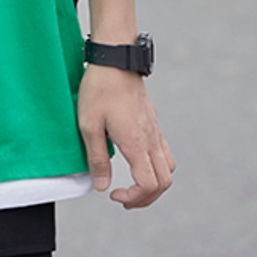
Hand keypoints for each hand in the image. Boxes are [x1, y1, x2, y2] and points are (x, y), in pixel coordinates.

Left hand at [76, 64, 175, 208]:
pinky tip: (135, 158)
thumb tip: (102, 186)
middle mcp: (151, 139)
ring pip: (168, 167)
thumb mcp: (89, 125)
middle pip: (164, 182)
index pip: (149, 185)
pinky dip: (154, 165)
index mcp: (137, 144)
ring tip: (133, 183)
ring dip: (154, 182)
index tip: (113, 194)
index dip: (134, 198)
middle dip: (146, 197)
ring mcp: (155, 129)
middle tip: (124, 197)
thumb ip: (97, 158)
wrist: (115, 58)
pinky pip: (163, 150)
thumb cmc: (100, 88)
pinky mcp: (152, 120)